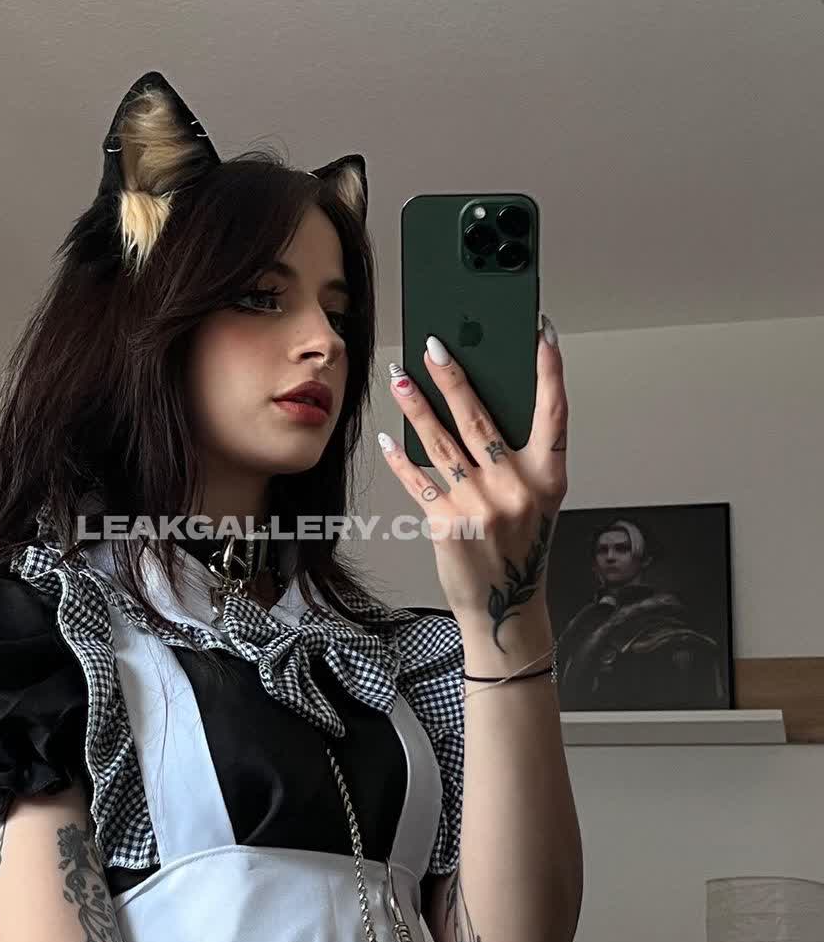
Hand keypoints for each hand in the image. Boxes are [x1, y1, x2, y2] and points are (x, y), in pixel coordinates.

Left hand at [378, 318, 567, 650]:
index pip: (554, 414)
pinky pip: (418, 480)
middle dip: (454, 378)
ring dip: (416, 406)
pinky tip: (387, 438)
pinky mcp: (447, 523)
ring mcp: (480, 506)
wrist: (506, 609)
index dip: (550, 372)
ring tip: (400, 377)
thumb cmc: (519, 550)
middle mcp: (517, 488)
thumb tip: (476, 410)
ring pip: (442, 443)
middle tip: (434, 347)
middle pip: (481, 420)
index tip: (542, 333)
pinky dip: (400, 458)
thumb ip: (518, 461)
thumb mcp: (536, 504)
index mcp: (547, 479)